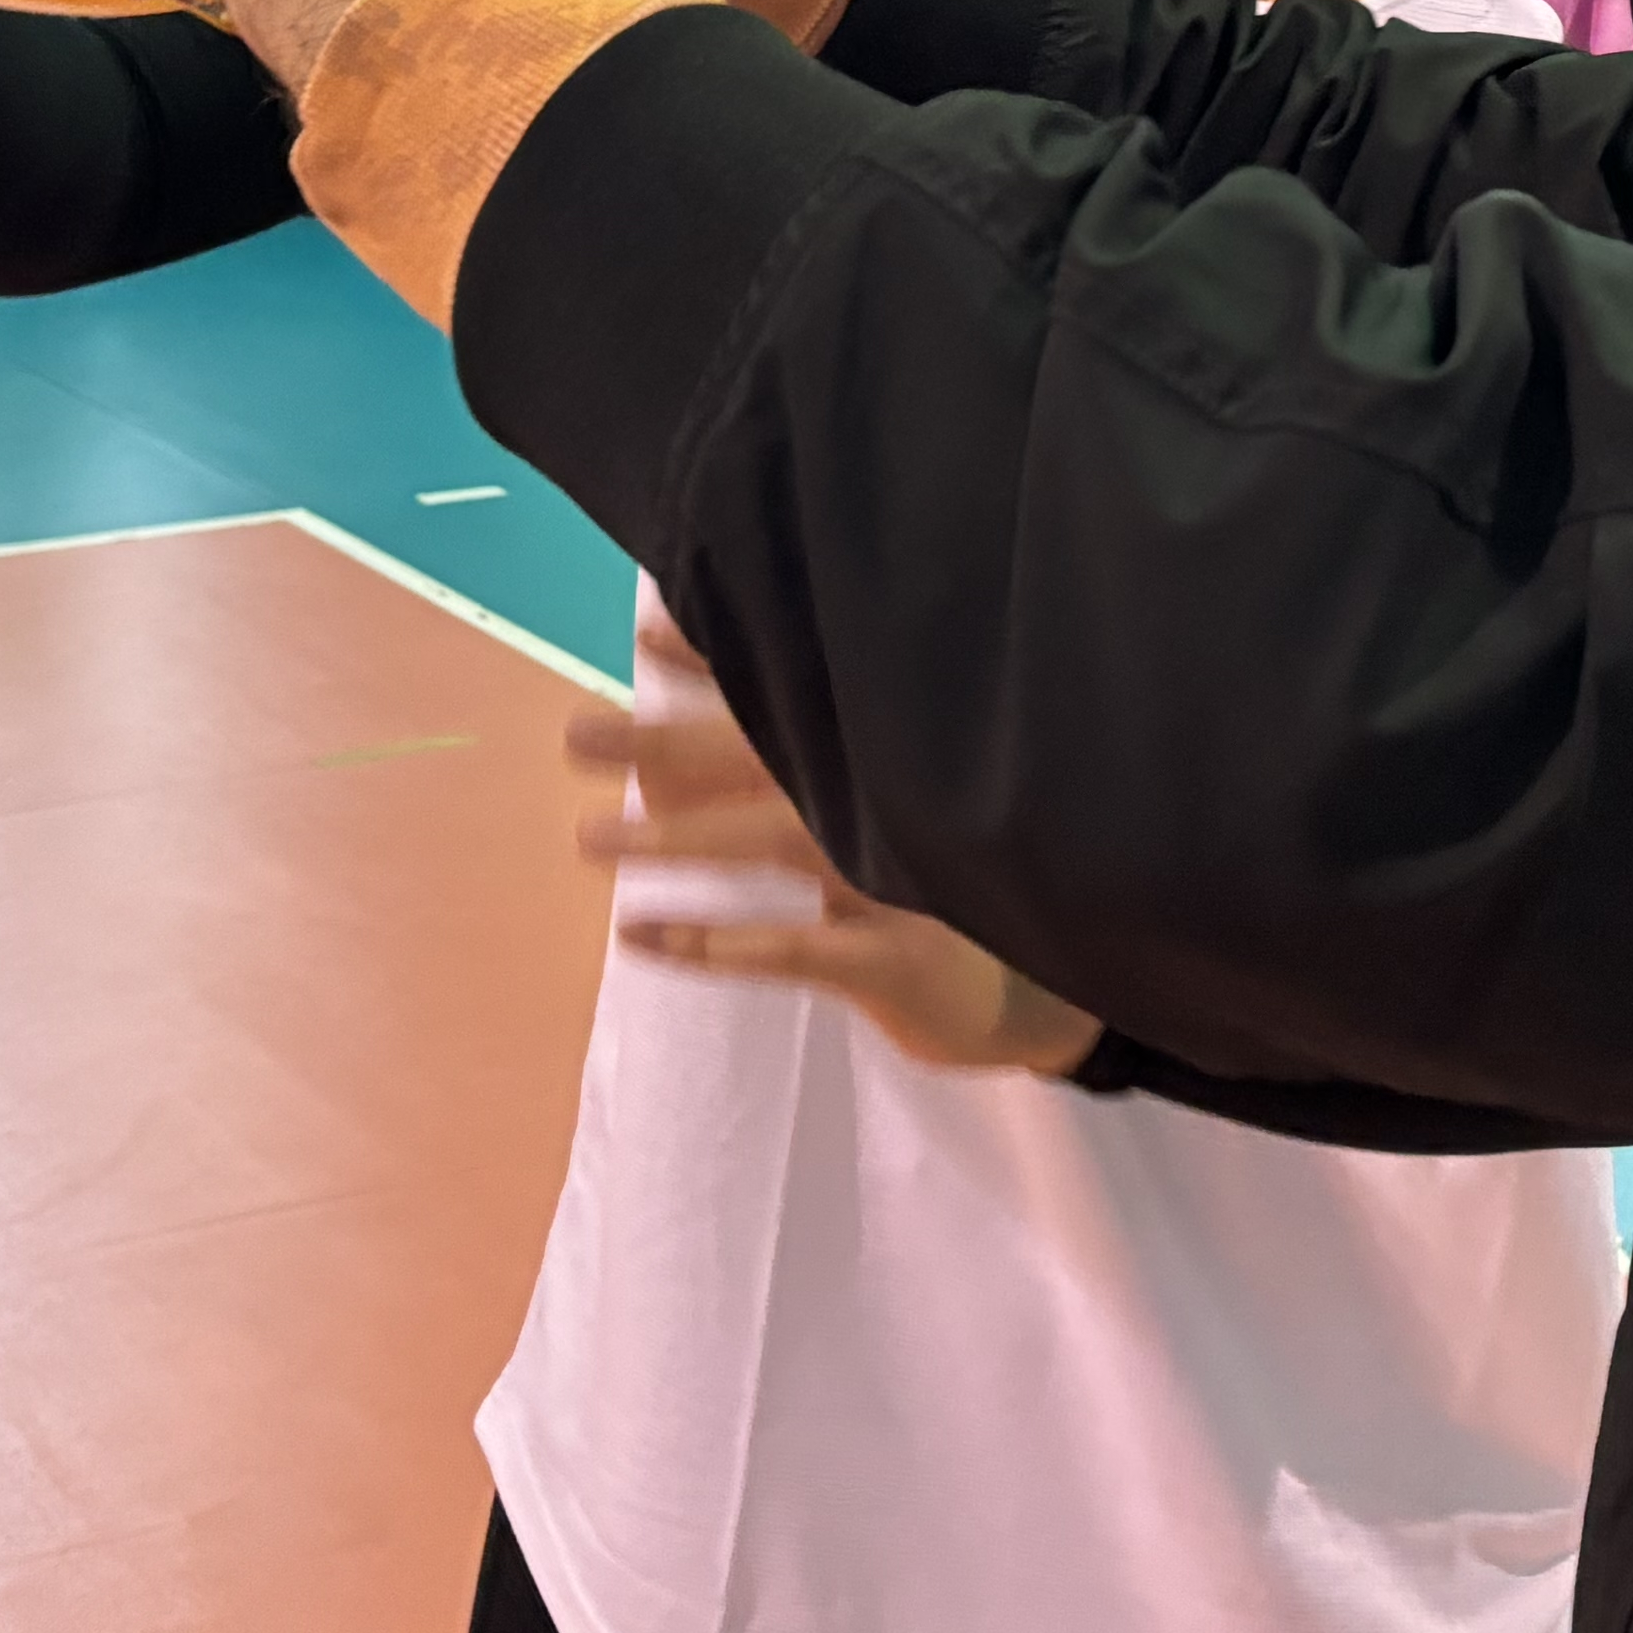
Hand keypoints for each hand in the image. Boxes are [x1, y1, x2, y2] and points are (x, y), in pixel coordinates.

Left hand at [570, 618, 1098, 1080]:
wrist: (1057, 1000)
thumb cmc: (961, 902)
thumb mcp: (900, 829)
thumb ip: (820, 779)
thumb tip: (694, 751)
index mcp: (884, 763)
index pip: (793, 692)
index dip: (718, 658)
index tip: (645, 631)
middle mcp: (887, 803)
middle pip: (764, 752)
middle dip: (666, 735)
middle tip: (574, 730)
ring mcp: (896, 878)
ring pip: (770, 841)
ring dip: (674, 836)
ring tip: (586, 836)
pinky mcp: (898, 957)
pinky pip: (791, 950)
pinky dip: (713, 941)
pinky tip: (639, 934)